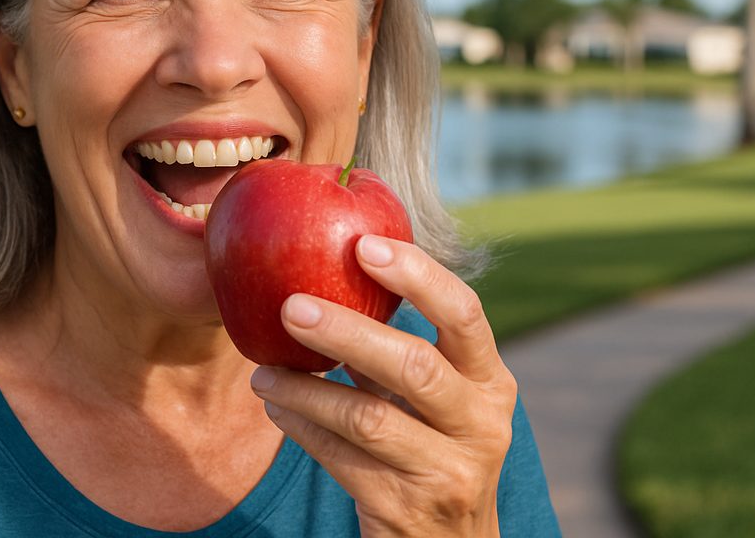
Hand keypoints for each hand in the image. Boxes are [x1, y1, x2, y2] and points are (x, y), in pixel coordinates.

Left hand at [248, 235, 516, 536]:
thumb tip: (330, 273)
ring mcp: (449, 471)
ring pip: (368, 417)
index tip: (364, 244)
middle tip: (290, 306)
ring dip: (306, 389)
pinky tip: (276, 407)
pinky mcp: (408, 509)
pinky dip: (303, 427)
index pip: (464, 313)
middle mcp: (481, 424)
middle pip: (413, 364)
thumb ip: (400, 350)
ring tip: (263, 371)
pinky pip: (342, 458)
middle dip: (346, 330)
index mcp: (491, 381)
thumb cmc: (432, 450)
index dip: (417, 275)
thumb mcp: (438, 401)